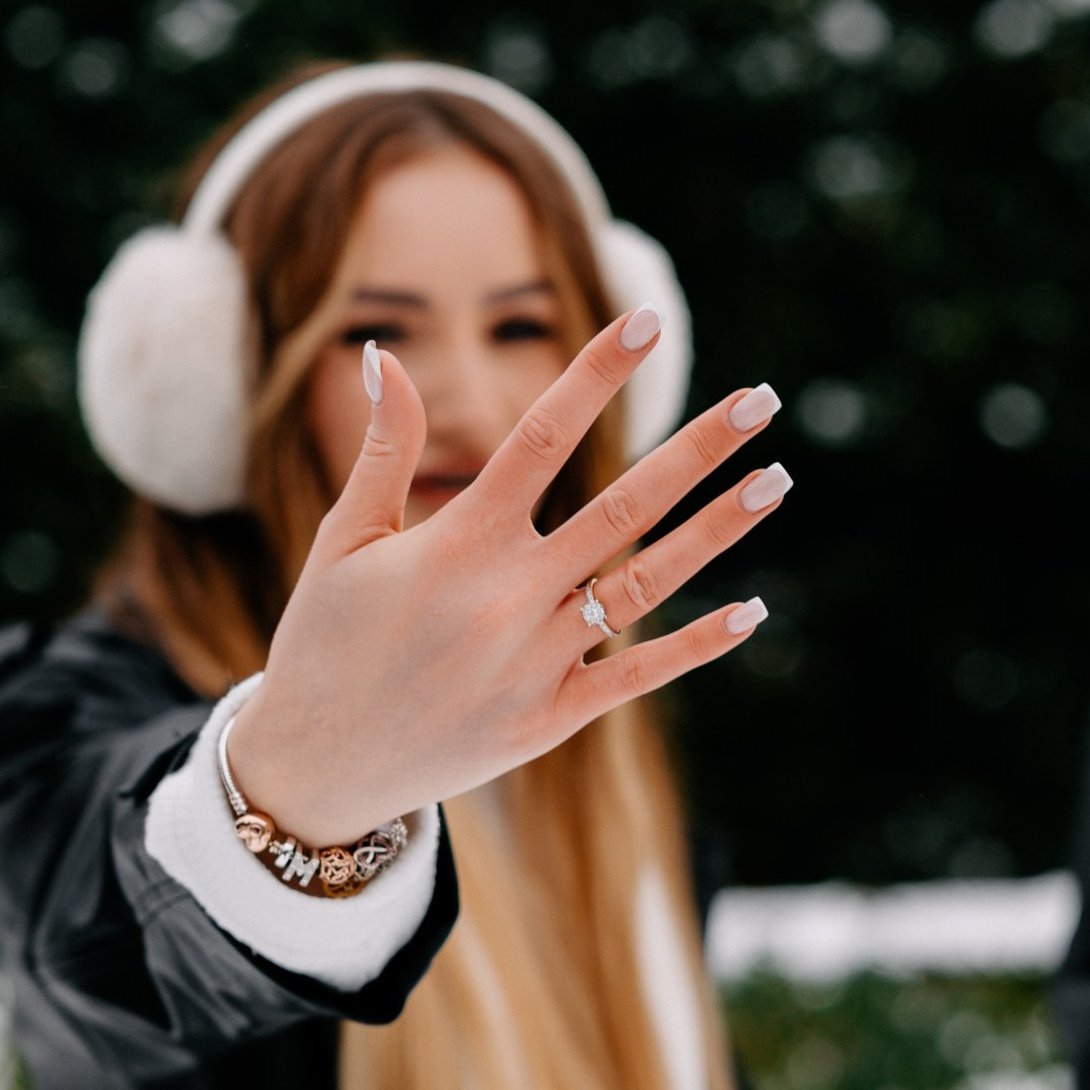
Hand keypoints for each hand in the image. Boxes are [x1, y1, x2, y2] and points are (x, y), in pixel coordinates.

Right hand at [225, 308, 788, 844]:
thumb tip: (381, 354)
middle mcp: (507, 595)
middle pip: (623, 504)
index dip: (597, 373)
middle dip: (697, 449)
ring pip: (646, 582)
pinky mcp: (551, 719)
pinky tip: (753, 609)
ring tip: (775, 481)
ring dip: (717, 530)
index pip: (542, 436)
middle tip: (760, 400)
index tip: (646, 320)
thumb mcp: (342, 539)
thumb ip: (381, 449)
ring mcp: (536, 660)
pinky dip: (698, 645)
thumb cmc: (323, 641)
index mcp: (457, 541)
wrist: (314, 769)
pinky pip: (638, 673)